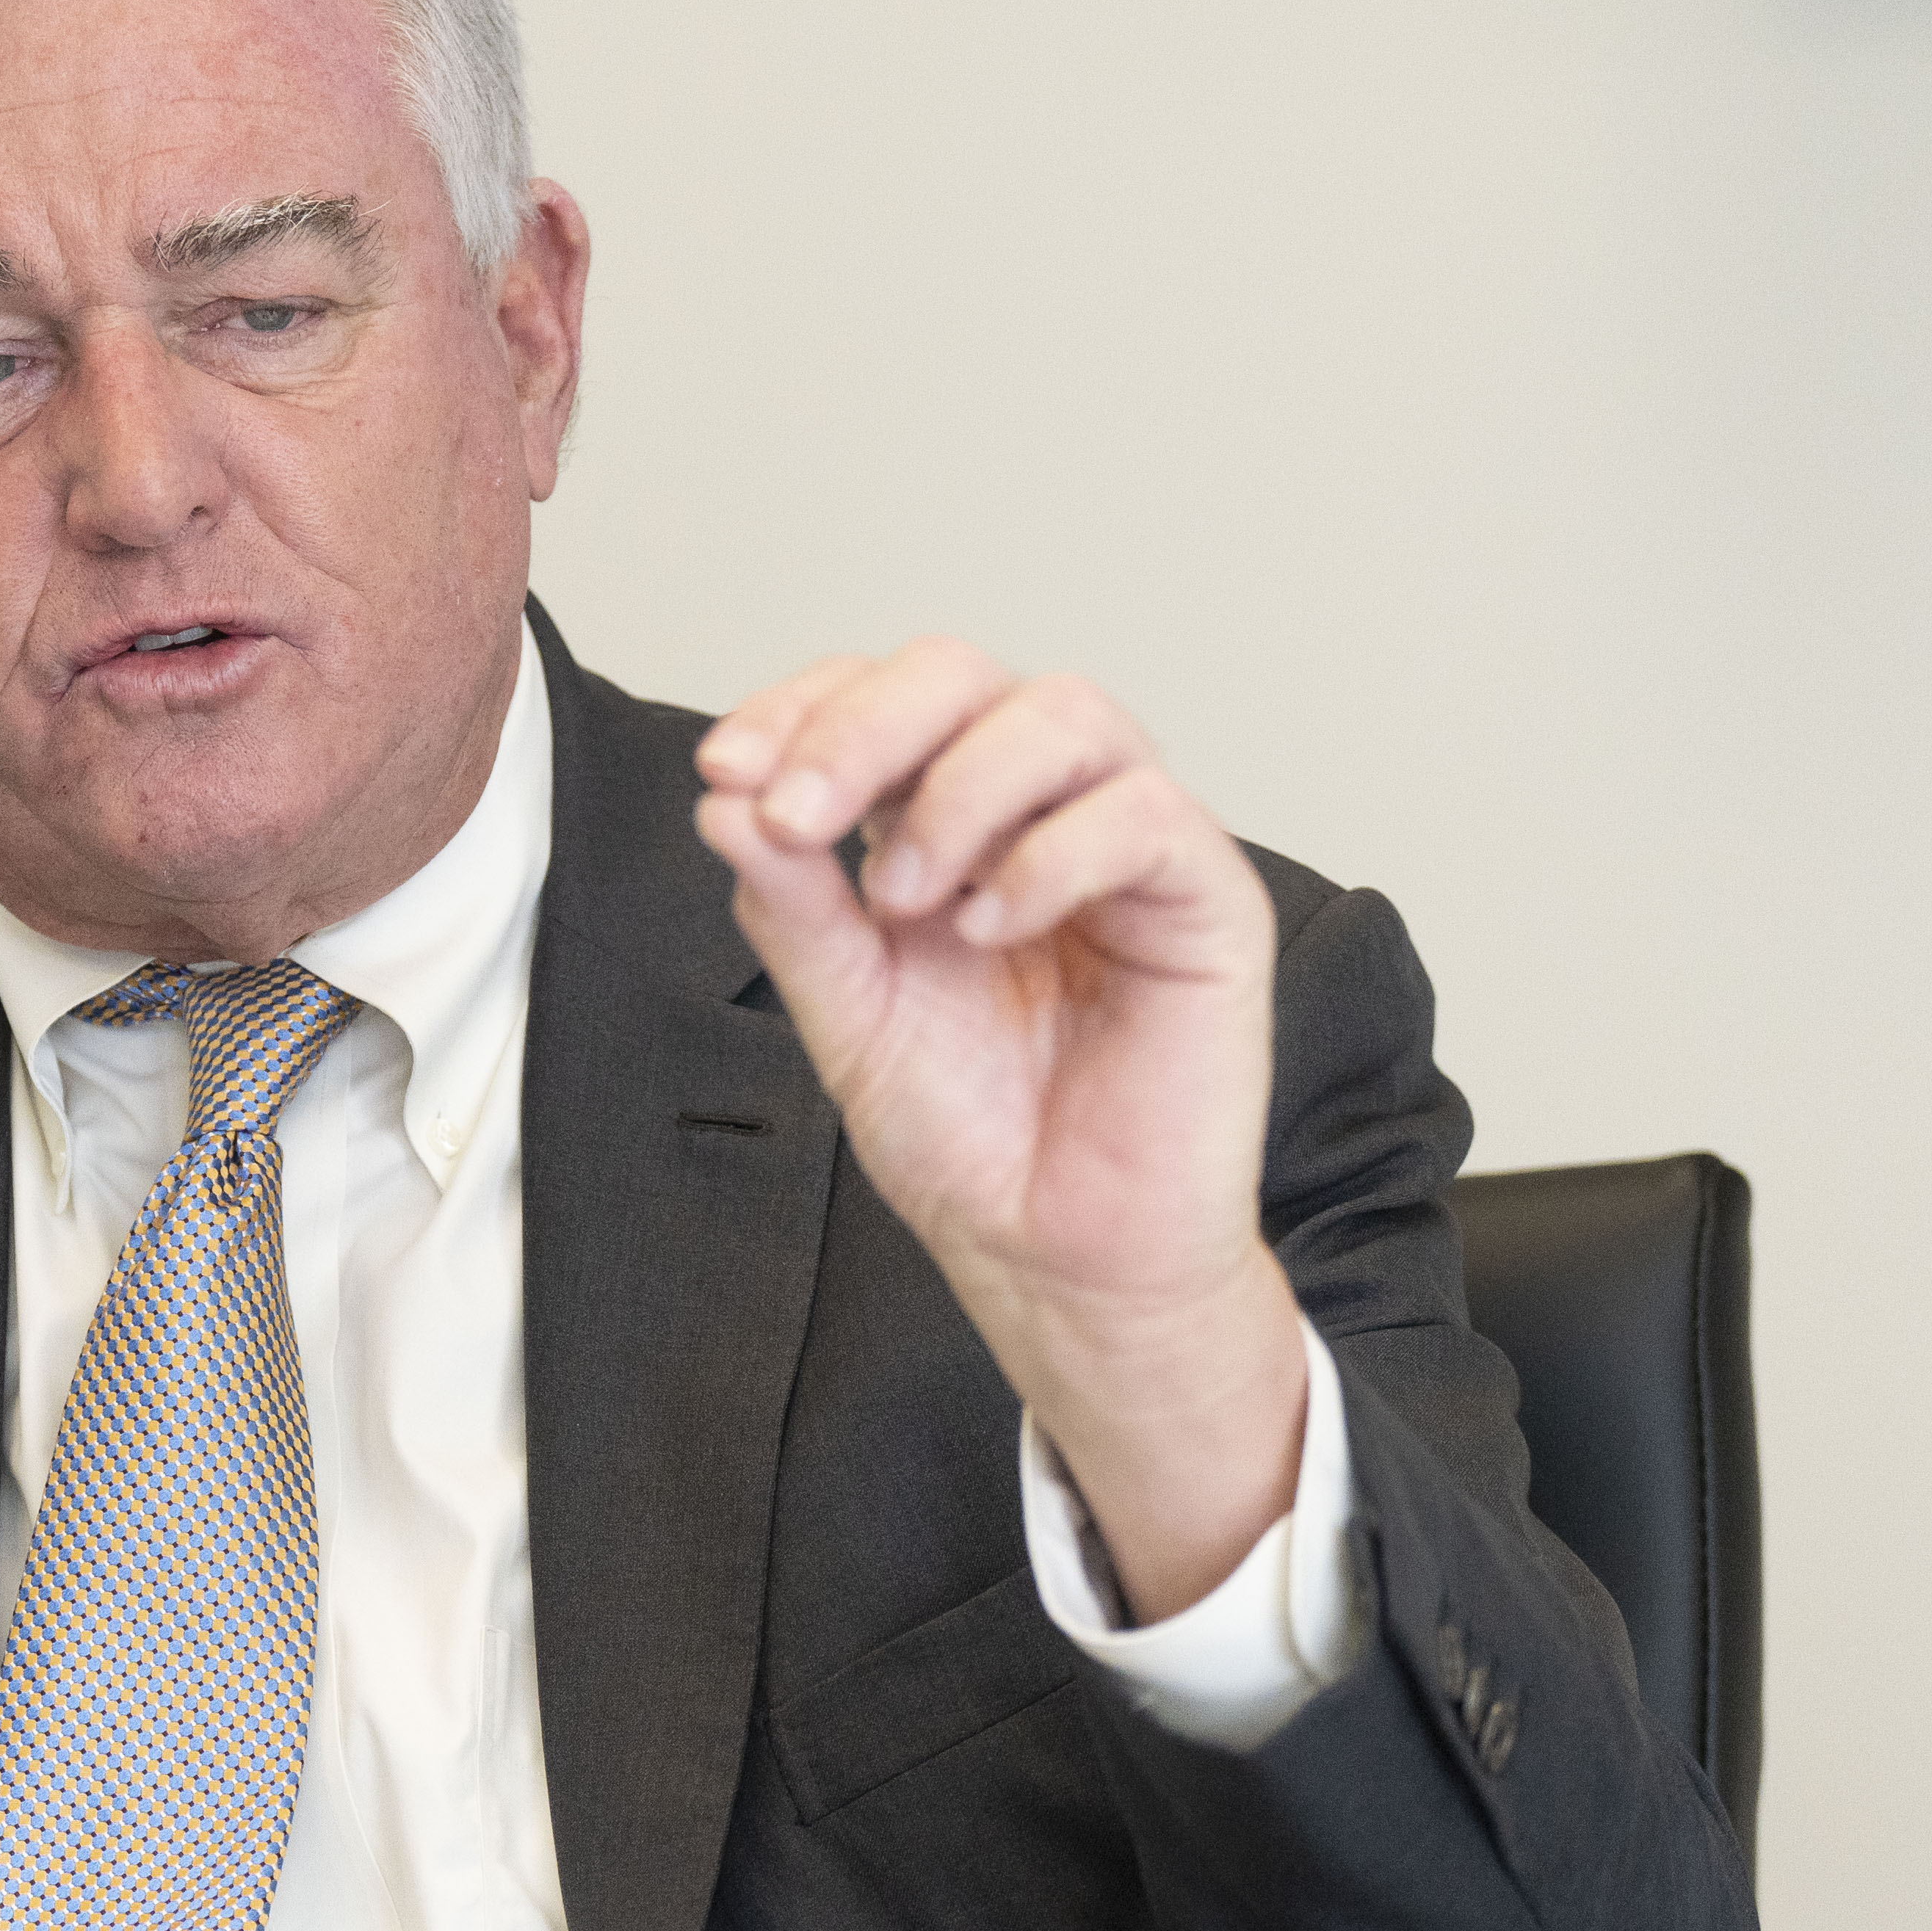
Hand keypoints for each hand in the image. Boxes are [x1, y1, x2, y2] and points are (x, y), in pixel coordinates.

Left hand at [694, 639, 1308, 1622]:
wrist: (1056, 1256)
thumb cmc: (969, 1135)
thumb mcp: (846, 1011)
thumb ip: (793, 906)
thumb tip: (723, 801)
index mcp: (942, 820)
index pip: (878, 696)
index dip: (801, 708)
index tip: (727, 770)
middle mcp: (1037, 810)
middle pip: (963, 674)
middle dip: (862, 726)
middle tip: (795, 813)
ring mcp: (1128, 845)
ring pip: (1065, 712)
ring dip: (957, 788)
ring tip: (903, 899)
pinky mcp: (1208, 899)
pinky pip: (1142, 815)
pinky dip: (1049, 856)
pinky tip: (990, 928)